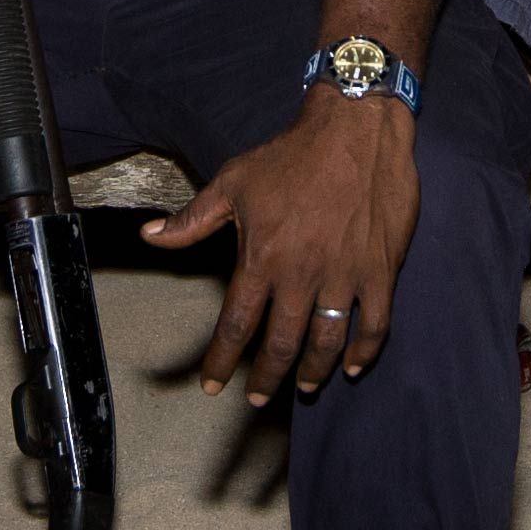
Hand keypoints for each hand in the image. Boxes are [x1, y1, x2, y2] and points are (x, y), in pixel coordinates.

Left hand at [143, 86, 418, 403]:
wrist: (356, 129)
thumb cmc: (292, 155)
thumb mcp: (233, 182)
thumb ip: (192, 220)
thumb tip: (150, 236)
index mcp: (262, 258)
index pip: (236, 324)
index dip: (222, 360)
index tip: (212, 386)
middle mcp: (302, 275)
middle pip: (281, 344)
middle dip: (266, 380)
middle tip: (258, 400)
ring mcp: (345, 275)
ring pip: (327, 342)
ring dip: (313, 372)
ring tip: (303, 387)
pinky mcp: (381, 270)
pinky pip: (374, 324)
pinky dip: (364, 350)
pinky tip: (353, 364)